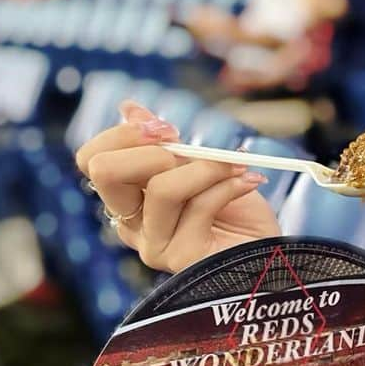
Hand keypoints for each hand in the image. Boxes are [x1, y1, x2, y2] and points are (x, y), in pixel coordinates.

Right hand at [75, 100, 281, 271]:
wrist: (272, 251)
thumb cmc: (238, 213)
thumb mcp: (202, 167)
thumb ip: (166, 145)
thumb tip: (128, 108)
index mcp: (128, 199)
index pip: (92, 159)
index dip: (123, 135)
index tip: (168, 129)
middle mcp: (131, 224)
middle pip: (105, 171)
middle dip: (152, 149)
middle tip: (191, 147)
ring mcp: (153, 244)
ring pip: (162, 188)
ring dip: (208, 167)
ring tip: (238, 166)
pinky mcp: (181, 257)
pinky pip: (200, 206)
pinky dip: (230, 185)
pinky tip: (250, 181)